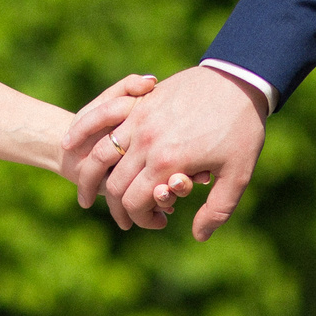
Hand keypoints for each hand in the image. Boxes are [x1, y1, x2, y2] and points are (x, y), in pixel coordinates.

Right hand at [62, 64, 264, 237]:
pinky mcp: (138, 102)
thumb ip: (217, 210)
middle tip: (122, 219)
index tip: (150, 223)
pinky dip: (83, 135)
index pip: (134, 202)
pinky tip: (73, 148)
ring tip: (86, 195)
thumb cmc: (243, 129)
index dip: (137, 218)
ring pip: (100, 155)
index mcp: (168, 163)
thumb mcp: (239, 174)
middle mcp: (147, 142)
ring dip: (89, 177)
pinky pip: (101, 120)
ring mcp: (139, 119)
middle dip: (115, 206)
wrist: (239, 79)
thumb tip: (197, 236)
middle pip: (115, 183)